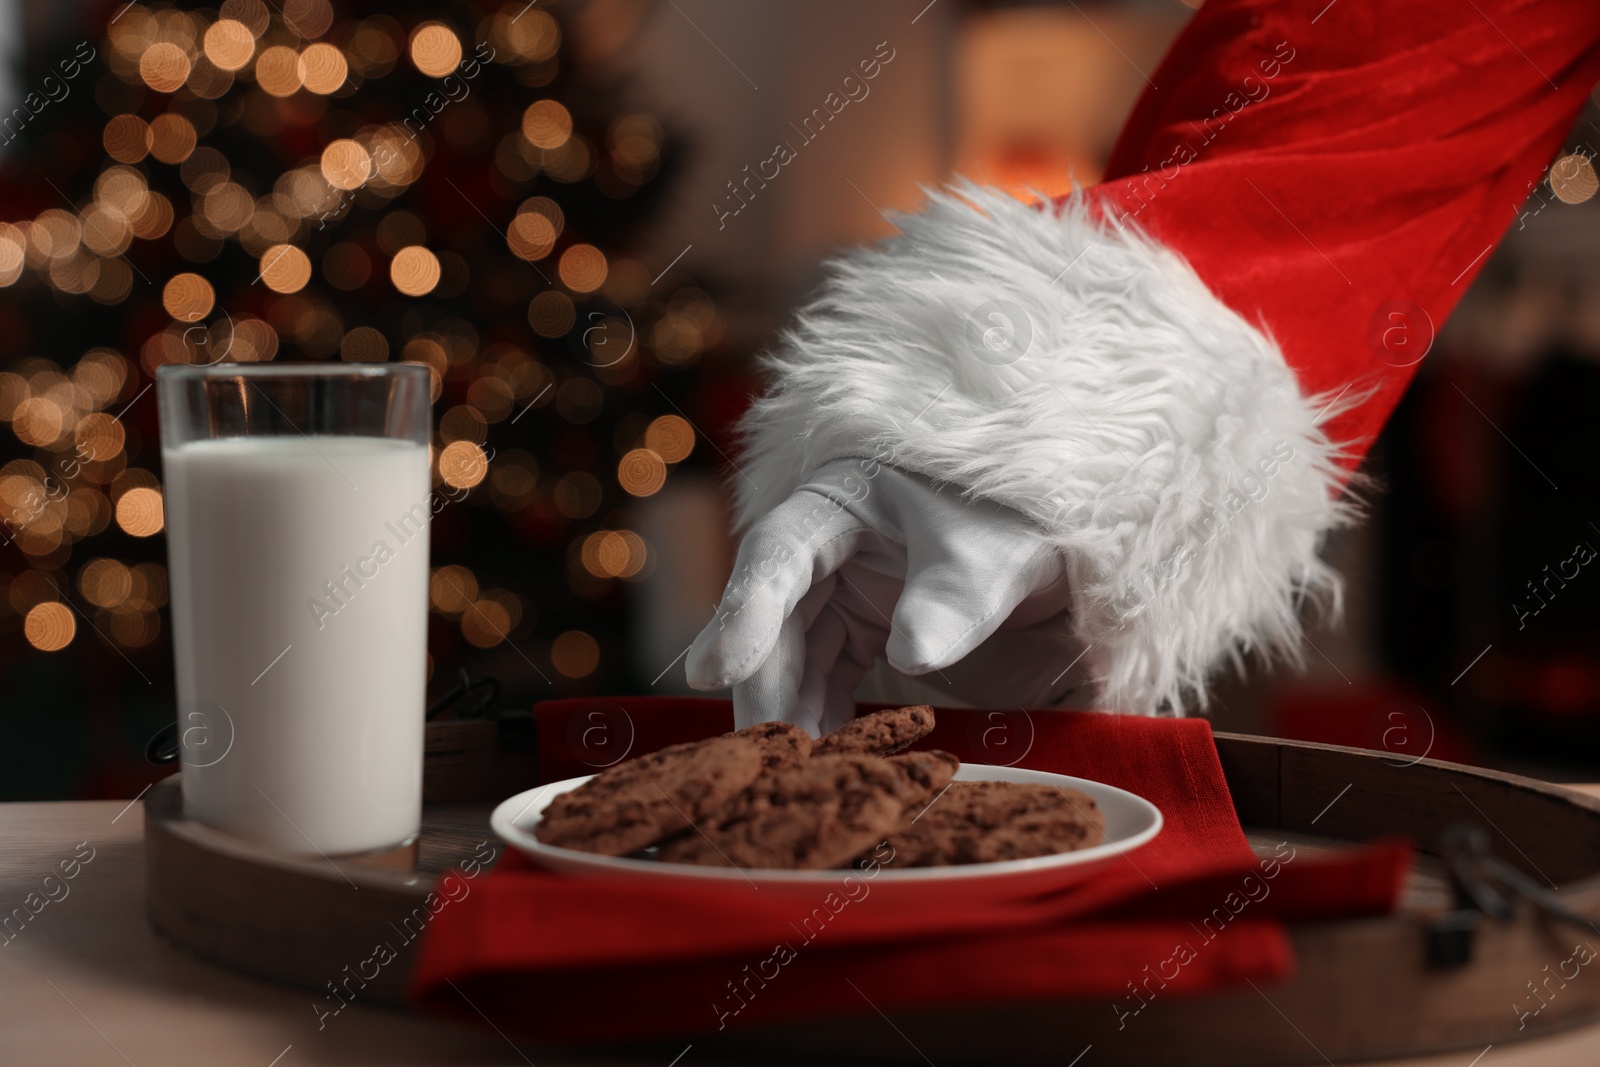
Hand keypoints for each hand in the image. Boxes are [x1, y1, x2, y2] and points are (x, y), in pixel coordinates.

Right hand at [685, 459, 1088, 733]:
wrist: (1053, 548)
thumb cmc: (1015, 528)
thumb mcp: (989, 558)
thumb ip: (952, 600)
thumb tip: (910, 653)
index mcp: (840, 500)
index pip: (778, 553)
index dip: (744, 610)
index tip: (718, 671)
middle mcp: (824, 545)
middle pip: (774, 618)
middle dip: (764, 686)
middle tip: (762, 752)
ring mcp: (838, 591)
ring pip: (793, 656)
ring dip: (789, 712)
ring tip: (788, 774)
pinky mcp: (858, 630)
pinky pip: (824, 678)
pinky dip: (822, 718)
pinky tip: (824, 763)